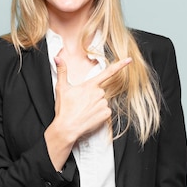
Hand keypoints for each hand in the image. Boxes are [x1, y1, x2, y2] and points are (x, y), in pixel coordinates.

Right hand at [44, 56, 131, 170]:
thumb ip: (62, 71)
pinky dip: (99, 113)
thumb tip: (57, 58)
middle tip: (81, 103)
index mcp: (90, 85)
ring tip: (84, 110)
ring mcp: (103, 104)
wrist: (67, 127)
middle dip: (92, 96)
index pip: (108, 72)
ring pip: (102, 101)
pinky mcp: (106, 114)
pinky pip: (105, 111)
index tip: (129, 60)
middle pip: (100, 91)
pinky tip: (90, 116)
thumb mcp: (61, 88)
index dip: (120, 65)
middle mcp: (99, 93)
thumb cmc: (64, 109)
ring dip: (95, 105)